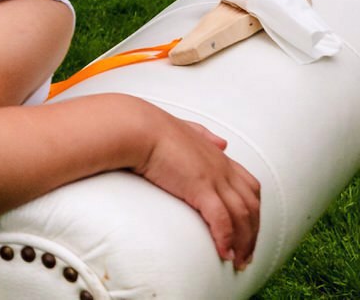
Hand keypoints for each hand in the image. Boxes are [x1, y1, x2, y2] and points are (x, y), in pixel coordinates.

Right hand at [135, 105, 259, 271]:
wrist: (137, 128)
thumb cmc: (151, 128)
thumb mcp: (184, 128)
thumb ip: (204, 135)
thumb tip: (223, 143)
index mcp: (219, 157)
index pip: (249, 188)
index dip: (252, 211)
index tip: (247, 230)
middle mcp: (222, 169)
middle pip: (251, 207)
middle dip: (253, 234)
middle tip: (246, 255)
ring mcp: (214, 179)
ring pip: (242, 217)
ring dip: (243, 243)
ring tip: (238, 262)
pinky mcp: (200, 189)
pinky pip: (222, 220)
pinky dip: (226, 238)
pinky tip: (223, 253)